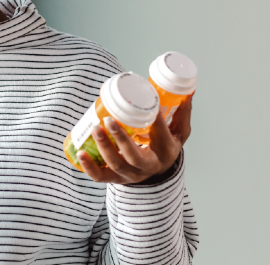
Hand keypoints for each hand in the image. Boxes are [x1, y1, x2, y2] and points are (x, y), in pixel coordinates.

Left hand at [78, 95, 192, 183]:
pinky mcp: (117, 179)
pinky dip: (89, 167)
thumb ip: (182, 112)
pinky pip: (101, 177)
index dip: (154, 120)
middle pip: (134, 156)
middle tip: (109, 120)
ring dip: (104, 148)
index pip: (161, 135)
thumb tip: (188, 90)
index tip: (146, 102)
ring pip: (117, 165)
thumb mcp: (179, 132)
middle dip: (121, 139)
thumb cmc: (166, 146)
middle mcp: (149, 166)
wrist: (159, 172)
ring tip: (94, 128)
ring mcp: (132, 175)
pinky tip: (80, 153)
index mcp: (166, 151)